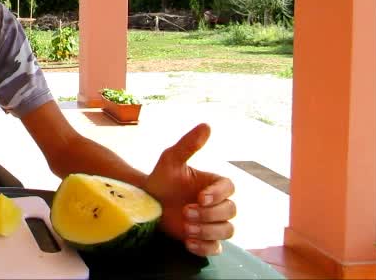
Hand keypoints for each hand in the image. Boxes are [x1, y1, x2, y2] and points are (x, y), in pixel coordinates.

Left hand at [142, 123, 235, 255]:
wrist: (145, 202)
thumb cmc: (161, 179)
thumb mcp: (171, 160)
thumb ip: (188, 144)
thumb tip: (206, 125)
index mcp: (214, 184)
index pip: (229, 188)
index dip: (218, 194)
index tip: (200, 197)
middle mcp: (217, 203)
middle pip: (230, 212)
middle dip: (210, 215)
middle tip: (186, 212)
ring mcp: (212, 222)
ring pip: (227, 231)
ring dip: (209, 231)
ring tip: (187, 228)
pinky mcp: (203, 239)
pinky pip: (215, 248)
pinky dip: (205, 247)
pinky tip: (189, 242)